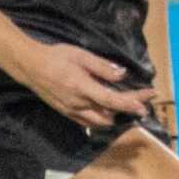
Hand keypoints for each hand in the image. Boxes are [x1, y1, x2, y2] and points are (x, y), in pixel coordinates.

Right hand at [18, 42, 154, 131]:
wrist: (30, 66)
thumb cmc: (56, 57)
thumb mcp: (81, 56)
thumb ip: (102, 67)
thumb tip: (122, 75)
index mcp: (82, 88)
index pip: (112, 100)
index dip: (132, 102)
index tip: (148, 101)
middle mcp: (78, 104)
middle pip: (111, 113)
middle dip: (129, 107)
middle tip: (143, 100)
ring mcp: (72, 111)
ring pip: (101, 122)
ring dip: (116, 115)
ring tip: (128, 105)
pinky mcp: (67, 113)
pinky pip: (89, 122)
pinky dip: (102, 119)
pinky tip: (108, 111)